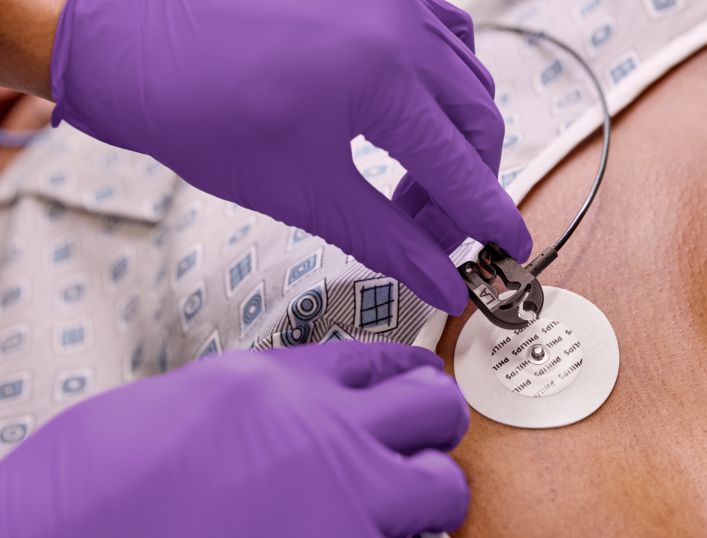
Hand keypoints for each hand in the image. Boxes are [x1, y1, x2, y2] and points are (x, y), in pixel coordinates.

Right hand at [0, 343, 469, 537]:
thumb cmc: (93, 489)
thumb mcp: (185, 405)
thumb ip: (262, 405)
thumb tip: (300, 415)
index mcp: (280, 382)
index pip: (380, 361)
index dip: (406, 375)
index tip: (415, 388)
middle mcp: (327, 430)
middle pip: (435, 408)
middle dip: (435, 427)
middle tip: (419, 449)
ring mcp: (347, 505)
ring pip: (444, 490)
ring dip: (424, 506)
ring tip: (391, 522)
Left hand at [50, 0, 531, 314]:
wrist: (135, 43)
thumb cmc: (200, 113)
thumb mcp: (304, 192)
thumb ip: (388, 241)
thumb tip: (442, 282)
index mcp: (384, 76)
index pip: (464, 169)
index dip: (491, 221)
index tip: (511, 252)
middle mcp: (402, 22)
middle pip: (479, 122)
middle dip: (465, 188)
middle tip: (431, 232)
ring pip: (466, 79)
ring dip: (455, 140)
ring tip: (411, 183)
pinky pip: (442, 36)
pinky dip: (442, 87)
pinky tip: (412, 116)